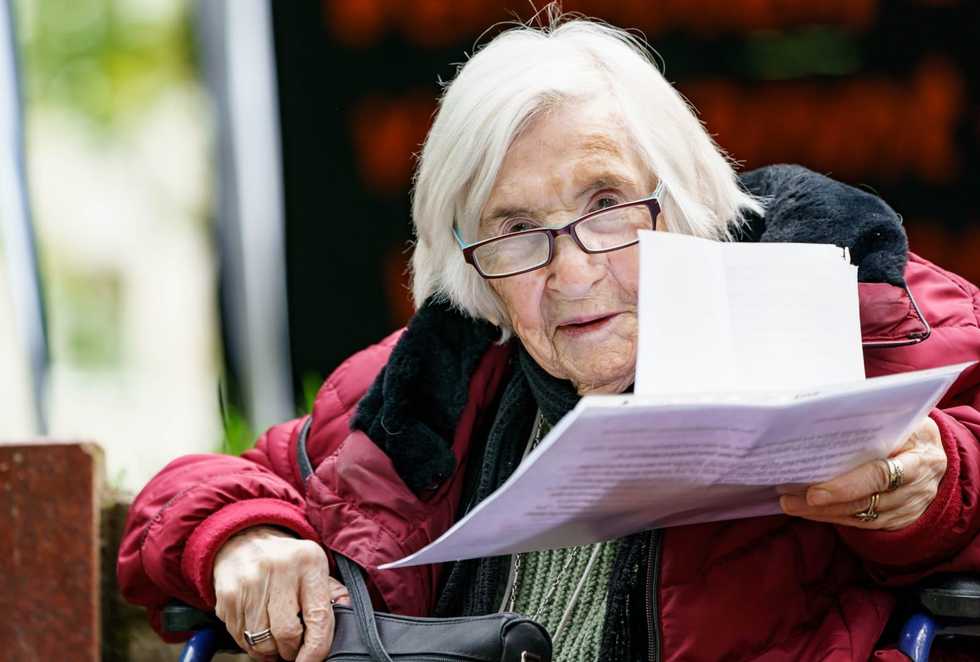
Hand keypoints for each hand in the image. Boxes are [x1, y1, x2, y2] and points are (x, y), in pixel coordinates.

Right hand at [213, 526, 350, 660]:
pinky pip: (241, 637)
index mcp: (308, 562)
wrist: (243, 537)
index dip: (316, 649)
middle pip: (286, 634)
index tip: (312, 661)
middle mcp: (278, 569)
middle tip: (293, 646)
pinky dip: (251, 643)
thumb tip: (347, 615)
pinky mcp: (227, 596)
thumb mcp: (314, 565)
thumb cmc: (286, 559)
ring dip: (271, 649)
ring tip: (275, 636)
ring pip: (262, 641)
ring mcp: (249, 583)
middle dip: (292, 649)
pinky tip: (258, 628)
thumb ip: (332, 593)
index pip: (318, 617)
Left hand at [780, 417, 945, 530]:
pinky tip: (810, 511)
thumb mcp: (904, 419)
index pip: (879, 474)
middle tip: (790, 500)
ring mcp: (908, 506)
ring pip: (861, 516)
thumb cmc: (910, 430)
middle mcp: (916, 487)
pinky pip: (863, 524)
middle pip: (866, 500)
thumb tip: (826, 414)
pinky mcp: (899, 520)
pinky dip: (834, 518)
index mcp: (919, 456)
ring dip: (823, 513)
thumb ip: (873, 420)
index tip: (814, 491)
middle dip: (826, 502)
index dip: (846, 485)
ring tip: (790, 504)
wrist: (937, 456)